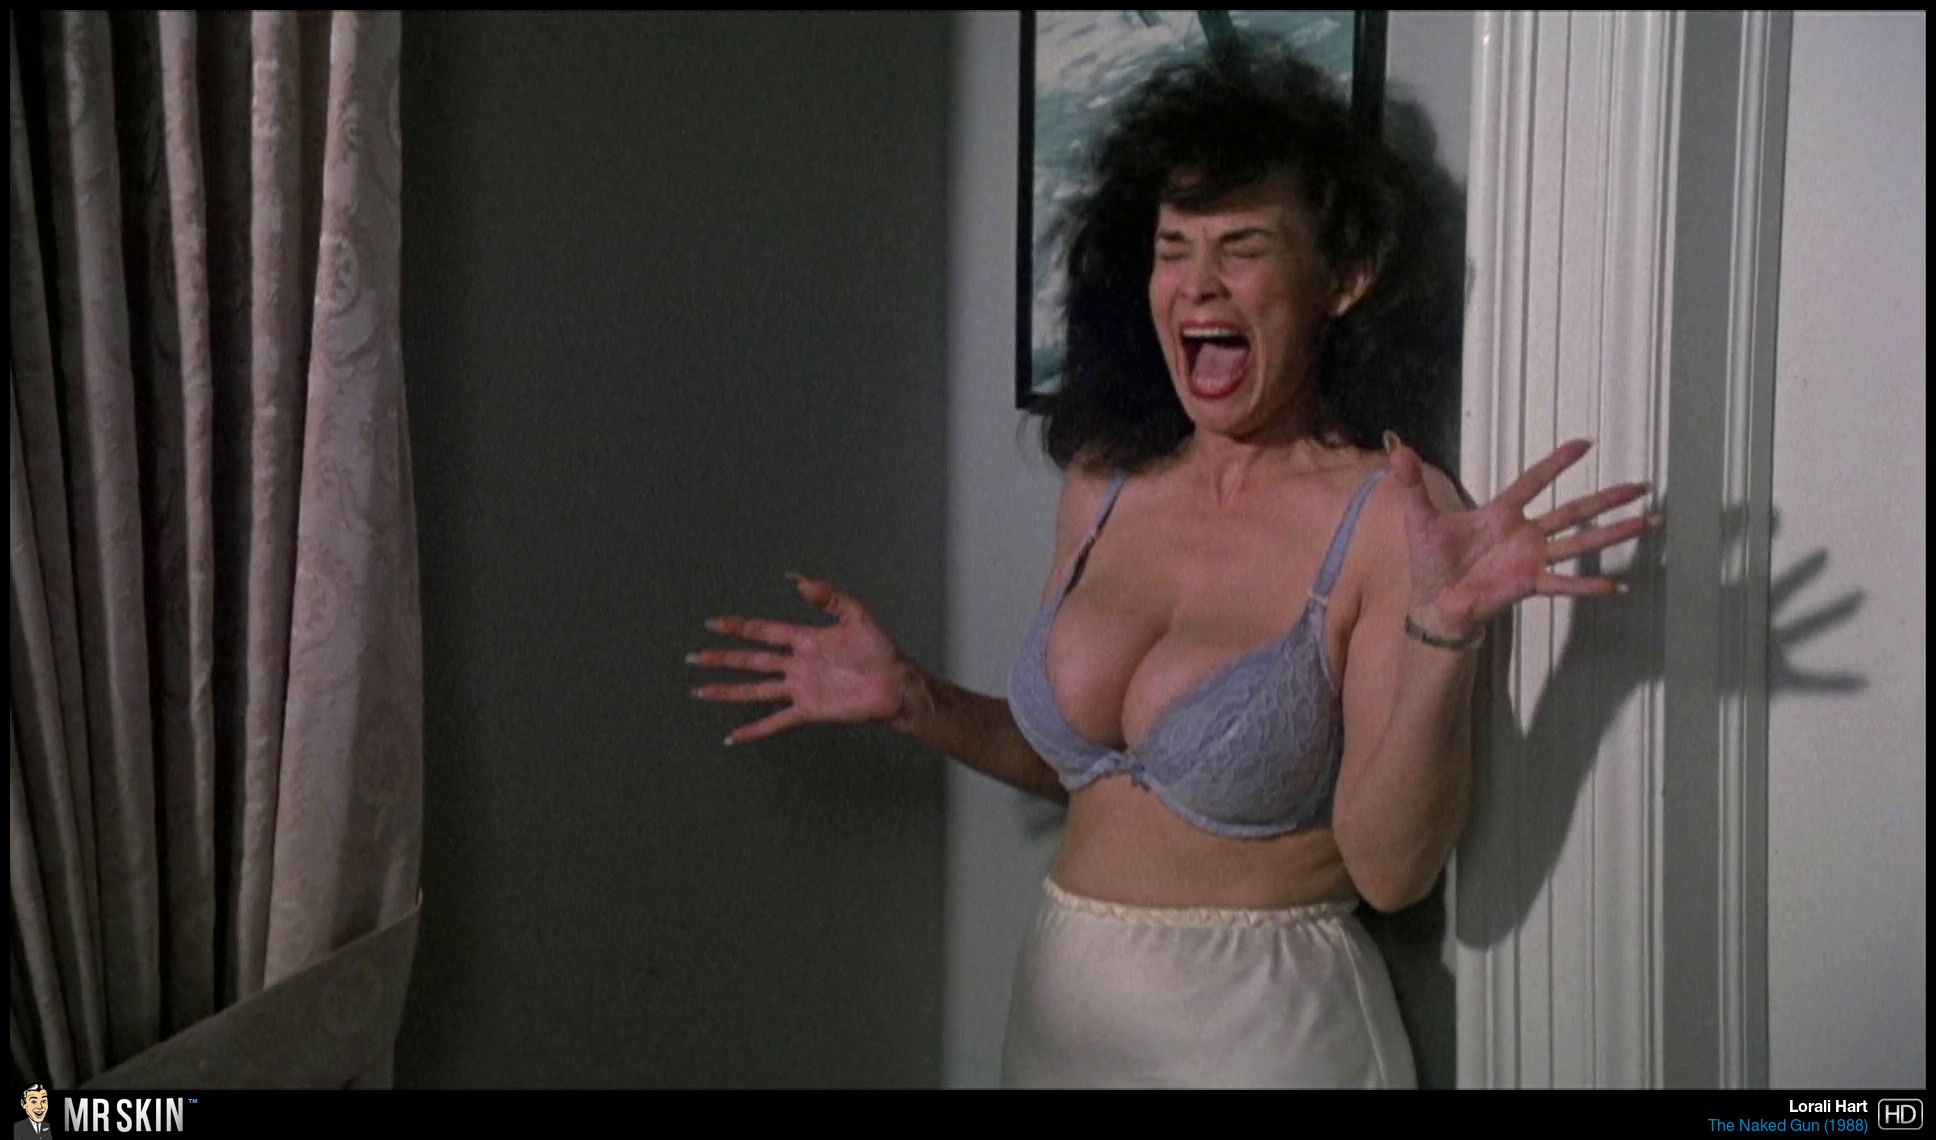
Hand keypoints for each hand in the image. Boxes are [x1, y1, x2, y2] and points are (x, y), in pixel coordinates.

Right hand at [687, 572, 914, 743]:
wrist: (896, 684)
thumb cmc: (881, 649)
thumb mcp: (856, 615)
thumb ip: (827, 596)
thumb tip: (797, 578)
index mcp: (805, 639)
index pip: (764, 631)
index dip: (739, 628)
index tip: (713, 624)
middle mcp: (797, 664)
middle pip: (751, 660)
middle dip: (722, 659)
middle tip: (693, 657)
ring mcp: (800, 689)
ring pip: (755, 690)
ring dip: (728, 690)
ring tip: (700, 692)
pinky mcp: (809, 710)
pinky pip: (776, 721)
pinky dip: (755, 729)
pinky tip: (733, 736)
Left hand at [1388, 435, 1656, 638]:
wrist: (1433, 601)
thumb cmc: (1430, 560)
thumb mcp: (1419, 517)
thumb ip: (1411, 483)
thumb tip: (1396, 447)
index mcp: (1501, 512)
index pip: (1534, 481)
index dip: (1558, 463)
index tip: (1586, 443)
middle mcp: (1524, 532)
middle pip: (1574, 510)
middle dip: (1608, 498)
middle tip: (1642, 486)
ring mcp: (1531, 558)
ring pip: (1580, 542)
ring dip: (1613, 533)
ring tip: (1647, 522)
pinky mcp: (1529, 583)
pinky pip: (1564, 583)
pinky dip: (1588, 586)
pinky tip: (1617, 587)